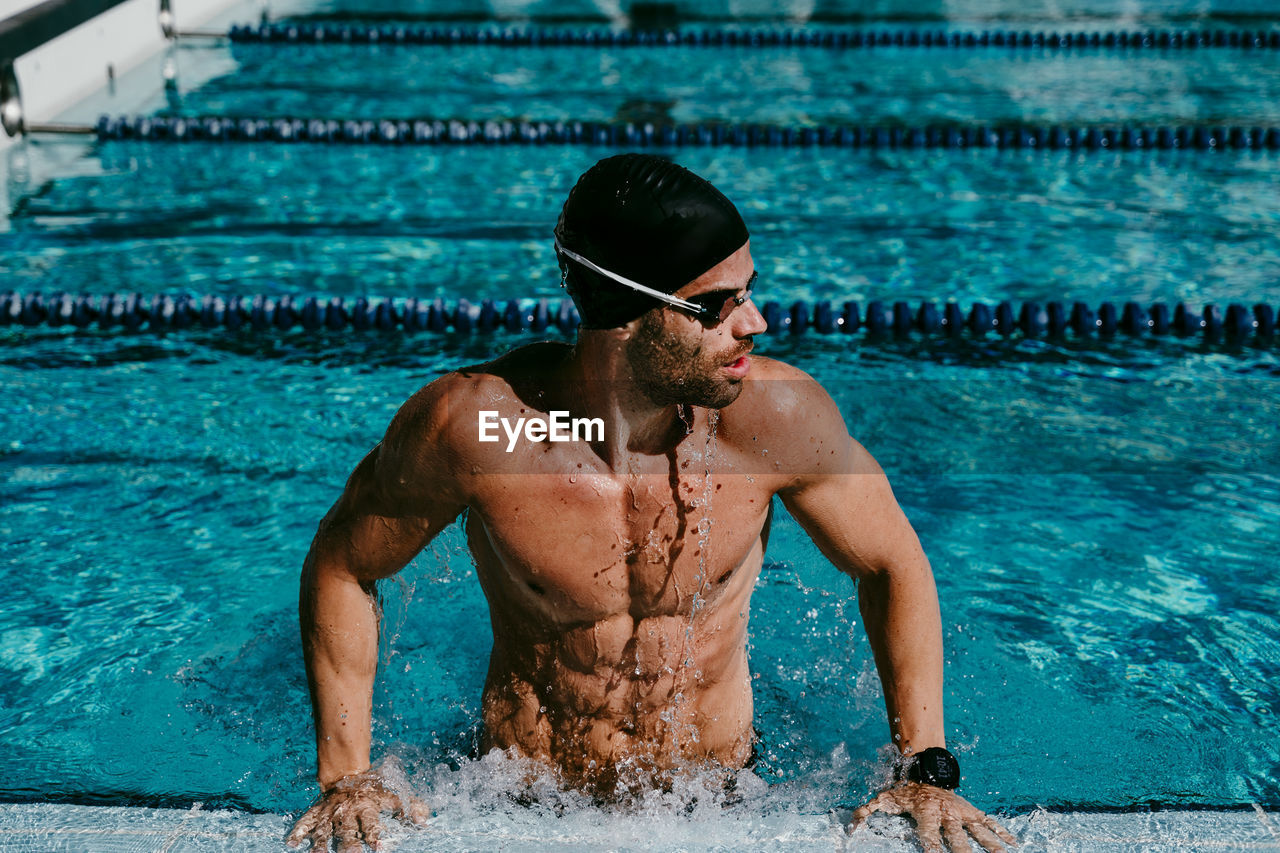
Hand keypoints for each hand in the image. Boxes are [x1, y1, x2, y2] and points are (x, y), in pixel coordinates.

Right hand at [287, 771, 429, 851]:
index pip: (373, 824)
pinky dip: (298, 831)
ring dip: (321, 843)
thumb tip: (424, 821)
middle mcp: (348, 811)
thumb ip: (410, 807)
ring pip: (325, 828)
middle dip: (349, 844)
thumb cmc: (374, 789)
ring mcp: (330, 812)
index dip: (376, 836)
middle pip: (348, 829)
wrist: (348, 772)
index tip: (379, 849)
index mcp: (368, 807)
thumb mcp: (394, 795)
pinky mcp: (317, 812)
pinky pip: (305, 821)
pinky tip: (292, 842)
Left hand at [848, 783, 1016, 851]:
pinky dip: (1001, 832)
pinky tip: (1013, 844)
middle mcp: (947, 813)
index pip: (929, 835)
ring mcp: (961, 812)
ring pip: (978, 831)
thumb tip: (851, 827)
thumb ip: (866, 812)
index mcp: (926, 812)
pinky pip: (989, 821)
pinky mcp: (972, 810)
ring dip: (990, 845)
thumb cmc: (903, 791)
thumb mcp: (883, 799)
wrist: (925, 770)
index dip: (931, 848)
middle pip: (956, 838)